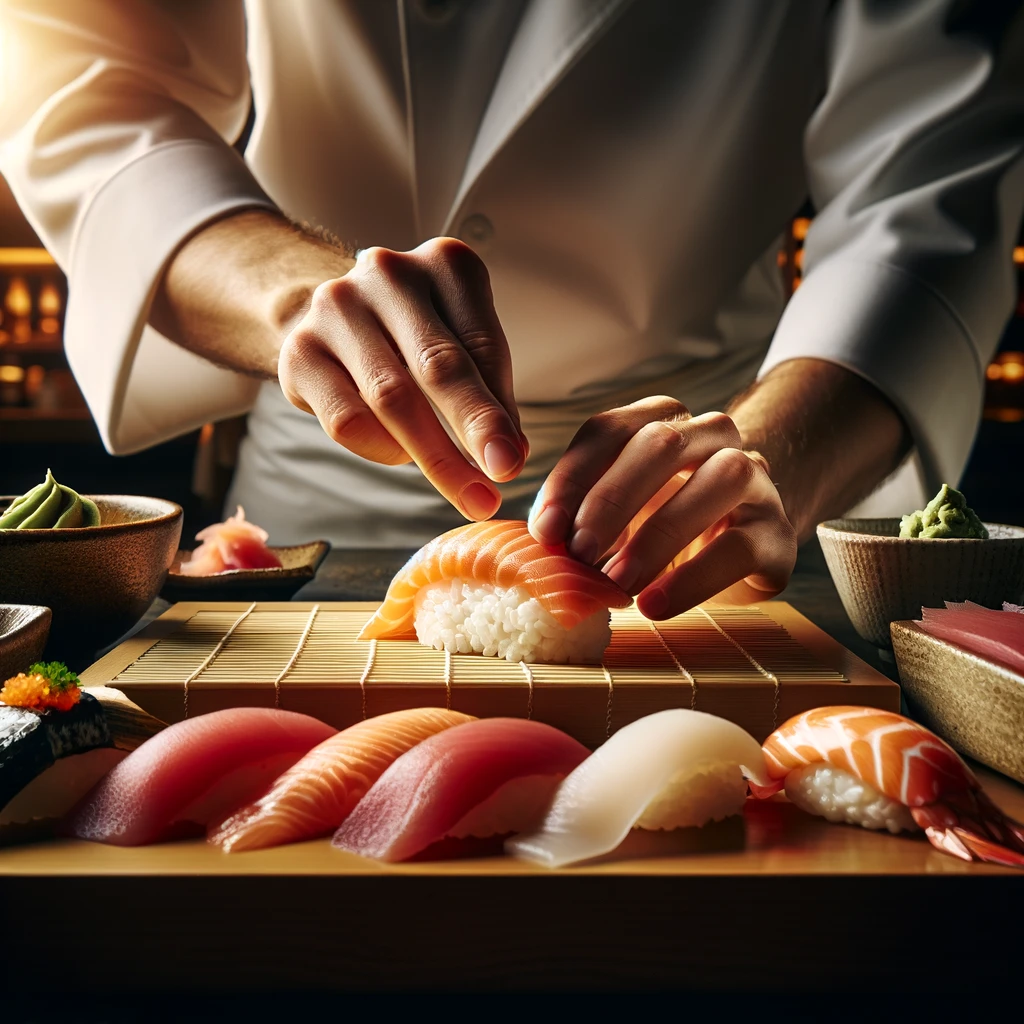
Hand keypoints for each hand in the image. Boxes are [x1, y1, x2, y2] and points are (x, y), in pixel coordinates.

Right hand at [278, 237, 527, 520]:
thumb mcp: (463, 343)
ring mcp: (336, 308)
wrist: (333, 318)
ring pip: (391, 398)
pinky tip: (402, 453)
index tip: (513, 460)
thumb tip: (509, 454)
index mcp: (445, 264)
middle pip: (437, 367)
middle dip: (473, 430)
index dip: (499, 409)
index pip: (482, 345)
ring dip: (435, 455)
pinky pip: (348, 419)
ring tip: (464, 490)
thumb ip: (489, 390)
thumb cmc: (414, 336)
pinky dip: (382, 449)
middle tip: (499, 477)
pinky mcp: (300, 351)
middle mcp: (388, 274)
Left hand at [528, 396, 797, 617]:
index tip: (545, 531)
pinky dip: (693, 577)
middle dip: (611, 501)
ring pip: (715, 482)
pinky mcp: (777, 530)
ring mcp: (754, 478)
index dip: (572, 479)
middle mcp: (711, 436)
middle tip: (578, 555)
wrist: (744, 545)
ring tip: (618, 582)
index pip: (609, 430)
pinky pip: (741, 545)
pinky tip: (655, 604)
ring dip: (657, 535)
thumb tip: (538, 545)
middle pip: (660, 445)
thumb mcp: (617, 516)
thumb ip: (579, 518)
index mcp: (660, 420)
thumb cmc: (663, 524)